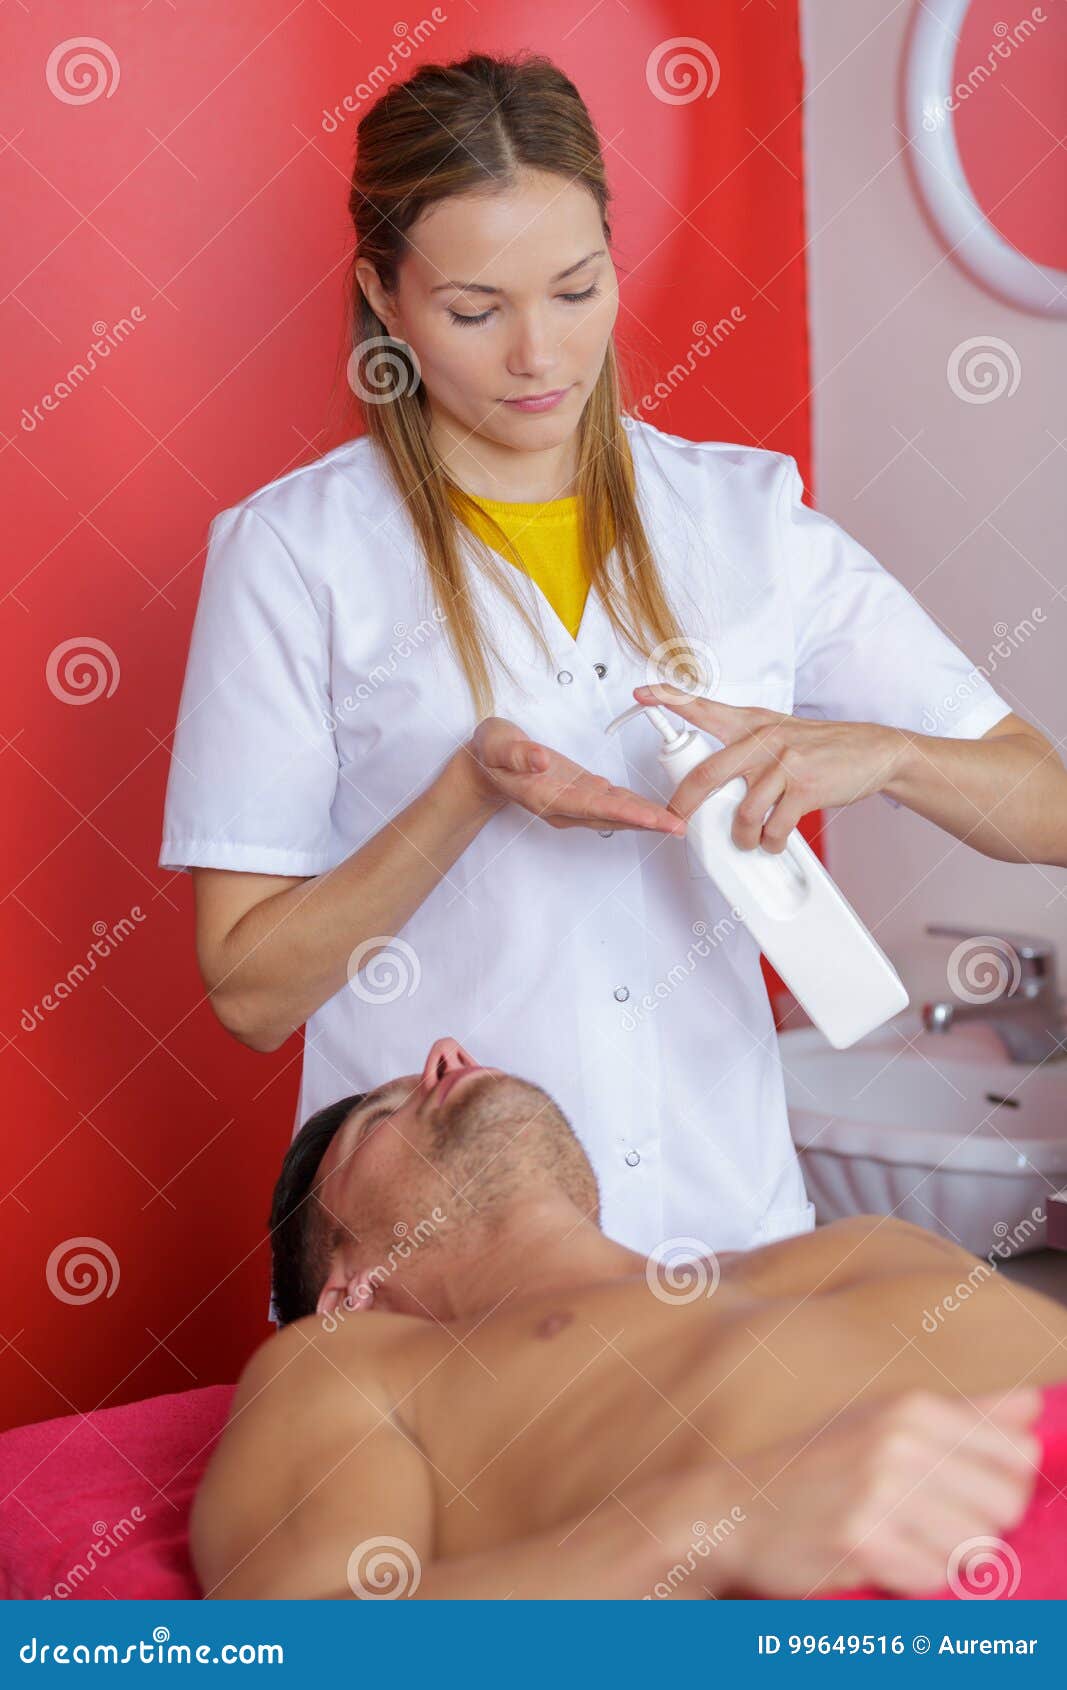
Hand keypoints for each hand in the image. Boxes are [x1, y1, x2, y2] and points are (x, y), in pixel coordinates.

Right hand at [462, 716, 686, 834]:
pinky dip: (637, 807)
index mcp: (546, 796)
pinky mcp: (582, 791)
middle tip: (677, 827)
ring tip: (675, 822)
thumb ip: (517, 754)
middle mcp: (564, 805)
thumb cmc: (491, 754)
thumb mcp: (496, 745)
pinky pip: (614, 803)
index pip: (592, 806)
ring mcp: (574, 801)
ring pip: (616, 812)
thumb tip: (540, 760)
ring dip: (646, 818)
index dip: (624, 812)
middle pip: (612, 816)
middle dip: (646, 822)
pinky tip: (656, 810)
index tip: (650, 818)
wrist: (485, 765)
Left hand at [633, 683, 905, 851]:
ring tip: (748, 840)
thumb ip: (745, 747)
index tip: (642, 693)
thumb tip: (712, 780)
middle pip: (707, 775)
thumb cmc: (821, 747)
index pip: (703, 706)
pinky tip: (774, 840)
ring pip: (742, 813)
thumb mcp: (780, 732)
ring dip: (742, 837)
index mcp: (752, 723)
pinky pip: (774, 827)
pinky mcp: (804, 788)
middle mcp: (764, 739)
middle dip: (685, 805)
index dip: (669, 698)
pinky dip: (770, 842)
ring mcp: (784, 763)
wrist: (872, 751)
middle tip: (678, 820)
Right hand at [718, 1386, 1041, 1598]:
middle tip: (929, 1520)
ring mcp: (880, 1492)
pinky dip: (915, 1578)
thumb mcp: (887, 1419)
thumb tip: (1035, 1407)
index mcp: (912, 1407)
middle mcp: (899, 1441)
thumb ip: (968, 1414)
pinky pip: (934, 1578)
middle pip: (1005, 1504)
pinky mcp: (862, 1542)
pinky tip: (881, 1558)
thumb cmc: (821, 1465)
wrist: (737, 1507)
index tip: (967, 1490)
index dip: (1002, 1483)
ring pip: (976, 1546)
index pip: (1018, 1454)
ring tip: (903, 1539)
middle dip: (979, 1523)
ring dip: (947, 1555)